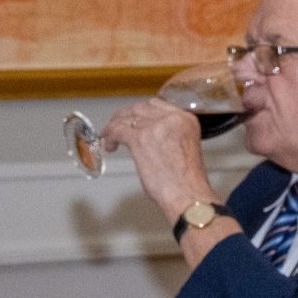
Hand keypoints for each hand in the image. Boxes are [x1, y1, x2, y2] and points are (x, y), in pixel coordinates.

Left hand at [102, 98, 215, 226]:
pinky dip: (109, 137)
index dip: (140, 111)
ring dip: (114, 127)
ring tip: (109, 137)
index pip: (157, 104)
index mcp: (186, 119)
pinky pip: (117, 131)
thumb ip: (170, 136)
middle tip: (117, 126)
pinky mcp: (140, 139)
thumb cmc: (188, 180)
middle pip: (139, 108)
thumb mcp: (186, 147)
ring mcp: (155, 127)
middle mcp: (172, 118)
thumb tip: (152, 137)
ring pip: (126, 118)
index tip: (133, 118)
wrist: (188, 194)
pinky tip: (109, 145)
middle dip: (125, 117)